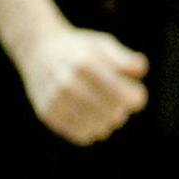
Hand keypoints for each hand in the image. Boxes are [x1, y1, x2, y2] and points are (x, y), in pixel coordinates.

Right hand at [20, 22, 149, 144]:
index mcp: (86, 65)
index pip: (123, 96)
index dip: (136, 98)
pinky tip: (92, 117)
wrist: (37, 50)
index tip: (134, 93)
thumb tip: (140, 70)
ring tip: (105, 108)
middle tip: (118, 101)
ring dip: (108, 121)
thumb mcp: (103, 44)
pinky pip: (81, 134)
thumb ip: (124, 58)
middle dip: (122, 109)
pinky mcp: (47, 113)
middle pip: (113, 113)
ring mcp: (55, 100)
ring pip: (98, 127)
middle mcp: (68, 84)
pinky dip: (92, 129)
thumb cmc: (79, 49)